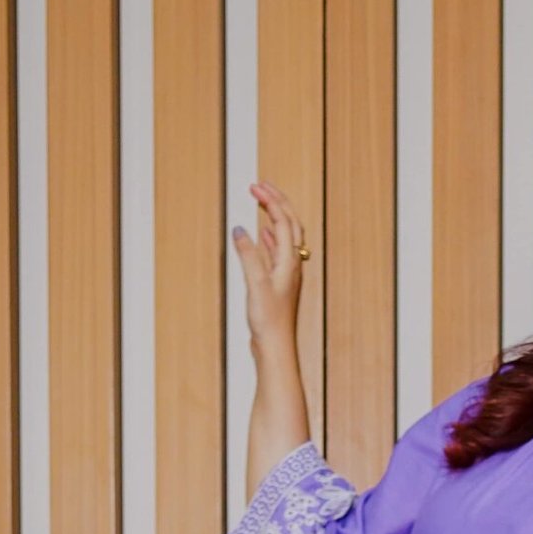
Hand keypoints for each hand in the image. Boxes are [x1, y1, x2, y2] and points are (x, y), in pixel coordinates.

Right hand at [233, 180, 307, 354]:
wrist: (275, 347)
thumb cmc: (269, 321)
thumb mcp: (255, 284)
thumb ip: (248, 255)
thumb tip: (240, 229)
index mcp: (289, 261)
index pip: (283, 221)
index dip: (270, 201)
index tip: (255, 187)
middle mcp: (292, 264)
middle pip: (290, 224)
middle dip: (276, 202)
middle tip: (261, 187)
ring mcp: (286, 273)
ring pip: (286, 236)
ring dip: (276, 216)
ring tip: (264, 203)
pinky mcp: (278, 283)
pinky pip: (279, 251)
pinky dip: (272, 237)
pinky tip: (265, 236)